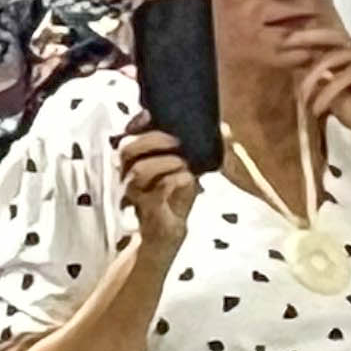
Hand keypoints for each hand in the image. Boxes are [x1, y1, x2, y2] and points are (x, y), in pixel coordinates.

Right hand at [119, 117, 201, 257]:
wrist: (166, 235)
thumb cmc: (173, 199)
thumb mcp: (183, 169)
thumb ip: (193, 149)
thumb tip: (223, 128)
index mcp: (133, 162)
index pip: (127, 136)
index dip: (138, 123)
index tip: (153, 115)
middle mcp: (127, 175)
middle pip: (127, 149)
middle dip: (153, 139)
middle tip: (177, 141)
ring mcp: (134, 194)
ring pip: (138, 170)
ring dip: (164, 162)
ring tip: (185, 163)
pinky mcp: (146, 209)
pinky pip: (154, 192)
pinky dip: (173, 180)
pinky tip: (188, 178)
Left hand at [282, 23, 350, 153]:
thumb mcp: (328, 92)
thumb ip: (316, 77)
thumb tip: (293, 65)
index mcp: (346, 51)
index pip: (323, 36)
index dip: (302, 35)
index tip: (278, 39)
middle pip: (328, 35)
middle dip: (304, 37)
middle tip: (283, 42)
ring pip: (332, 57)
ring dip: (312, 77)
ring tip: (301, 97)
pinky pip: (343, 76)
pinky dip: (327, 93)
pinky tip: (317, 108)